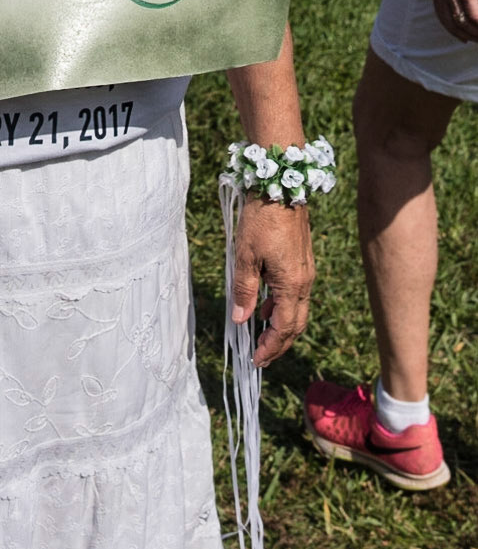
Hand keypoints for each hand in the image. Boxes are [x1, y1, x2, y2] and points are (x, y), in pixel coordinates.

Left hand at [230, 198, 313, 366]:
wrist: (280, 187)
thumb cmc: (261, 220)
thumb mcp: (245, 257)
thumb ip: (245, 291)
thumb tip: (242, 319)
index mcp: (291, 285)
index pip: (283, 328)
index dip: (270, 347)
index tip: (255, 361)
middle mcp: (304, 282)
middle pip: (295, 324)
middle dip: (278, 344)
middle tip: (260, 358)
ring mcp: (305, 272)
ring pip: (297, 310)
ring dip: (280, 326)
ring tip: (260, 337)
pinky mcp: (302, 262)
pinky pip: (295, 294)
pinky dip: (281, 307)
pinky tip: (264, 308)